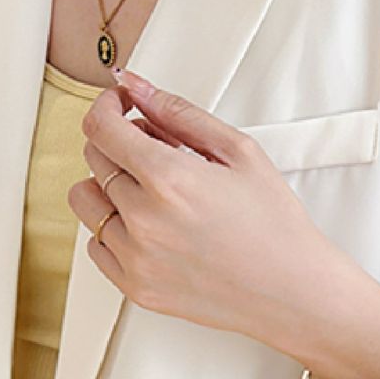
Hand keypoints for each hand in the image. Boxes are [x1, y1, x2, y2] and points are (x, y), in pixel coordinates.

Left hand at [69, 72, 345, 344]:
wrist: (292, 291)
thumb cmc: (275, 225)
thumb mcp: (239, 152)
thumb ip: (179, 113)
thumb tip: (135, 86)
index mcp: (168, 178)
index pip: (100, 127)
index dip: (106, 106)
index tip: (120, 106)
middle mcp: (144, 220)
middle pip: (93, 160)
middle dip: (117, 144)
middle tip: (157, 153)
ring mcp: (136, 258)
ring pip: (87, 203)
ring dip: (108, 187)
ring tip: (150, 193)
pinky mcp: (136, 288)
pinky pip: (96, 246)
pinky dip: (113, 230)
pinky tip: (150, 228)